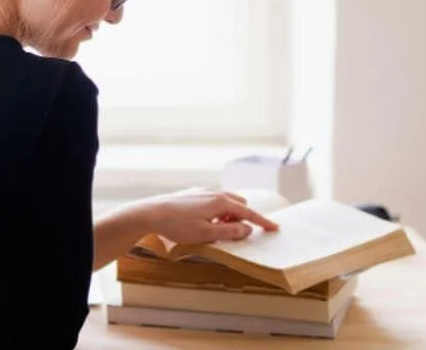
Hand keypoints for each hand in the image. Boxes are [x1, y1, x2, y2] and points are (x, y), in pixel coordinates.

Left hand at [137, 189, 279, 244]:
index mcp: (220, 202)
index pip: (247, 212)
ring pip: (224, 202)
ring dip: (227, 216)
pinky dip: (216, 212)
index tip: (274, 228)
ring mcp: (201, 192)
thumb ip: (230, 232)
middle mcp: (213, 193)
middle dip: (242, 217)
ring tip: (215, 230)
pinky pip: (212, 202)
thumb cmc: (178, 225)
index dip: (262, 221)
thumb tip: (247, 229)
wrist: (151, 213)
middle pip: (238, 203)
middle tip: (234, 233)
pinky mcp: (191, 195)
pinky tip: (203, 222)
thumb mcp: (207, 233)